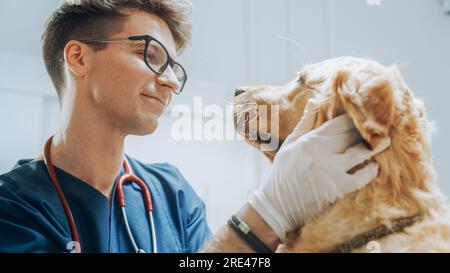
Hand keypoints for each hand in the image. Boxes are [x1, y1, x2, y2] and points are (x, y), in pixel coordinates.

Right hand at [249, 100, 390, 240]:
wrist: (278, 206)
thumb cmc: (282, 174)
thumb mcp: (288, 146)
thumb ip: (304, 124)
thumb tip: (314, 101)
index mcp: (309, 141)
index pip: (339, 123)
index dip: (354, 118)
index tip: (364, 115)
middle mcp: (322, 153)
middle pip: (353, 135)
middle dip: (367, 131)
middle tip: (380, 128)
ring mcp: (332, 170)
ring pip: (361, 152)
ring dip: (373, 147)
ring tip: (383, 142)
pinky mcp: (339, 188)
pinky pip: (363, 176)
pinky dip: (371, 170)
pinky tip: (373, 166)